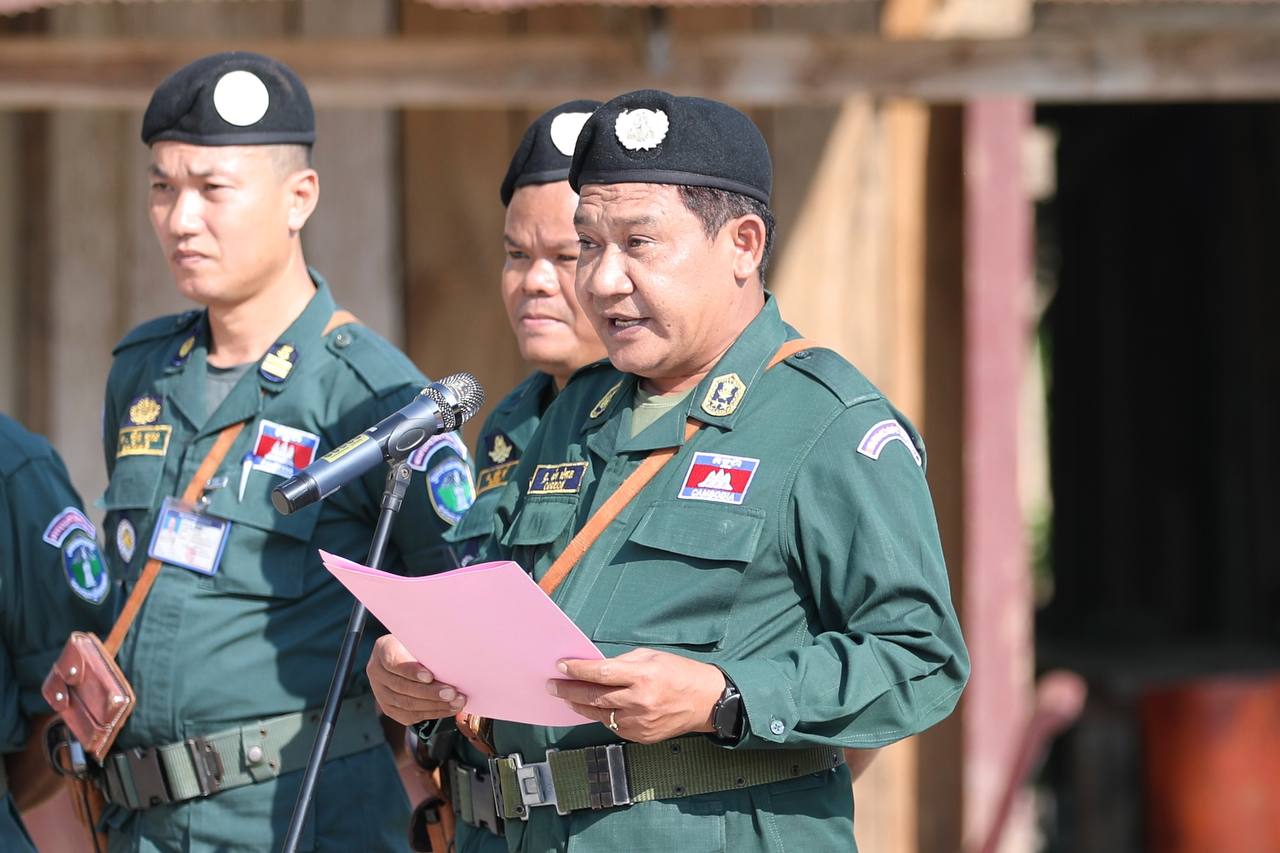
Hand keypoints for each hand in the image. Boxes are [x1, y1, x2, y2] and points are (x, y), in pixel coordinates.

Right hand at [367, 634, 466, 725]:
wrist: (408, 655)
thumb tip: (451, 658)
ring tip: (456, 702)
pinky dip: (432, 713)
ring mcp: (381, 692)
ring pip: (406, 704)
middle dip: (429, 692)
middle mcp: (377, 672)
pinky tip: (448, 709)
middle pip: (402, 686)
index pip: (394, 662)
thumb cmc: (419, 644)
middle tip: (452, 693)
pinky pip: (409, 715)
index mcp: (383, 649)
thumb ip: (429, 646)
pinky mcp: (389, 708)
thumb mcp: (420, 638)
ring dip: (434, 705)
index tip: (430, 676)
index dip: (411, 671)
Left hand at [547, 648, 725, 743]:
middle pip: (594, 697)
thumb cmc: (679, 673)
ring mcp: (639, 722)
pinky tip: (592, 708)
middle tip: (552, 685)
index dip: (578, 670)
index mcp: (642, 676)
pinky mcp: (640, 737)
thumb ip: (622, 663)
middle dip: (569, 690)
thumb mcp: (651, 657)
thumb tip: (594, 667)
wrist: (706, 702)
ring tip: (566, 697)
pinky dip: (600, 716)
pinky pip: (612, 726)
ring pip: (598, 715)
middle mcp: (639, 701)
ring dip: (579, 705)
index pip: (601, 673)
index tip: (561, 666)